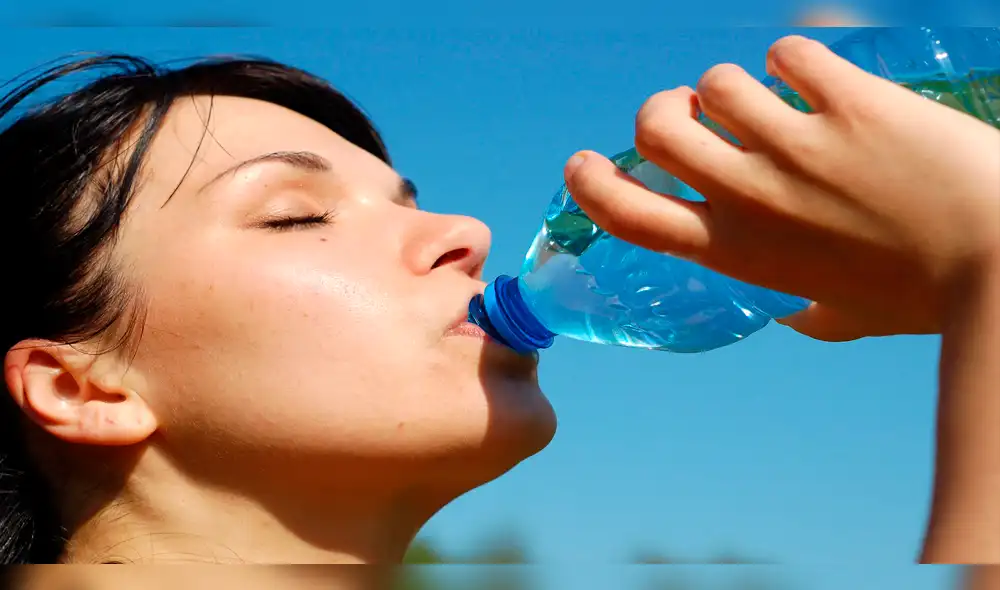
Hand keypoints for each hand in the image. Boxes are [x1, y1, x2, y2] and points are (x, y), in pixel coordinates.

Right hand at [563, 35, 999, 341]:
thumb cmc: (921, 297)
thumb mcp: (836, 316)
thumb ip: (795, 309)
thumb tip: (788, 310)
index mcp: (735, 251)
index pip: (627, 214)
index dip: (589, 182)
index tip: (585, 164)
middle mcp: (749, 197)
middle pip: (655, 128)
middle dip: (662, 110)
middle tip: (695, 115)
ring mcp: (795, 147)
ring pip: (717, 82)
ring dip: (733, 84)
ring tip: (770, 96)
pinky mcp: (847, 103)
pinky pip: (787, 54)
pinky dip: (794, 59)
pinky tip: (820, 77)